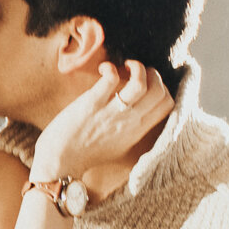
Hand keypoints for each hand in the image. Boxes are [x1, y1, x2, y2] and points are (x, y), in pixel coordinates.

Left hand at [34, 60, 173, 183]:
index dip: (163, 88)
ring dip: (136, 67)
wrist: (61, 162)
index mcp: (138, 131)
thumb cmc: (86, 153)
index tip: (148, 84)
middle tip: (137, 73)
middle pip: (159, 91)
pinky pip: (111, 78)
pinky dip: (110, 68)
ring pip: (141, 83)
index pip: (167, 104)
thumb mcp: (120, 146)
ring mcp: (111, 112)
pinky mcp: (92, 104)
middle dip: (153, 74)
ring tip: (125, 67)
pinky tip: (103, 69)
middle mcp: (129, 121)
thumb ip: (133, 130)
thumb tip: (141, 112)